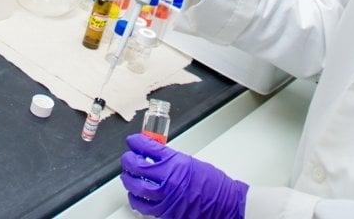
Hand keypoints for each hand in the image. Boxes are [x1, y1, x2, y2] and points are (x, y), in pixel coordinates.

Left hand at [120, 133, 247, 218]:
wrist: (226, 204)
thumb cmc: (214, 184)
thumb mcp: (191, 163)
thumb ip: (171, 160)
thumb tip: (154, 155)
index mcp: (177, 164)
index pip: (149, 148)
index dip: (137, 142)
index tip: (133, 141)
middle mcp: (169, 180)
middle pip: (137, 168)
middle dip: (128, 160)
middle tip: (127, 158)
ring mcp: (167, 198)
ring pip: (136, 188)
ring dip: (129, 180)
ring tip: (128, 176)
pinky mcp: (166, 213)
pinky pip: (145, 207)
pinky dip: (137, 200)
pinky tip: (135, 195)